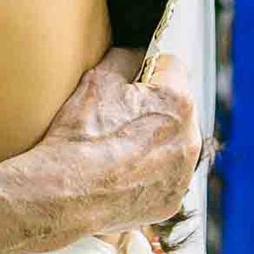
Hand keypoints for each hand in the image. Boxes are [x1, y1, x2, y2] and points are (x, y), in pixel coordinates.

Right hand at [24, 57, 200, 244]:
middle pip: (176, 108)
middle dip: (153, 108)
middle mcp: (189, 138)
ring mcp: (182, 174)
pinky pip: (165, 178)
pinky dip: (148, 174)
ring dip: (153, 141)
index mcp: (177, 101)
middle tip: (117, 118)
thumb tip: (137, 53)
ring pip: (172, 144)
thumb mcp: (98, 78)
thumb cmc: (80, 136)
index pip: (172, 66)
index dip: (147, 69)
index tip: (129, 82)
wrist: (64, 194)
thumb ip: (127, 56)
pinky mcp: (170, 201)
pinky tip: (121, 175)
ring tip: (117, 149)